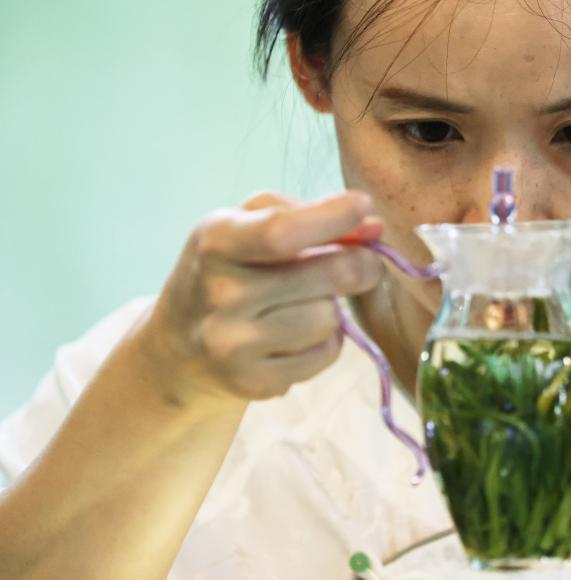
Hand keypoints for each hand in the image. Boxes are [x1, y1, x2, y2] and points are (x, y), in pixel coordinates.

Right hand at [138, 190, 383, 409]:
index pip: (283, 231)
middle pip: (331, 275)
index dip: (334, 217)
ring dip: (332, 307)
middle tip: (363, 261)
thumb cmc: (228, 269)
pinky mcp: (254, 382)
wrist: (180, 348)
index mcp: (216, 242)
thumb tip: (373, 227)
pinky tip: (297, 334)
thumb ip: (308, 214)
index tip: (363, 205)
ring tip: (306, 302)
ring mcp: (234, 345)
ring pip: (331, 318)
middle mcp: (221, 294)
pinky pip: (326, 354)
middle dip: (362, 263)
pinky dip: (325, 341)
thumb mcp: (248, 223)